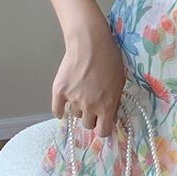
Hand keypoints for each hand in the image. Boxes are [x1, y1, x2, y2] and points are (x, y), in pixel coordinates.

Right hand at [51, 16, 126, 138]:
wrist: (90, 43)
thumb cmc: (109, 60)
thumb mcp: (119, 84)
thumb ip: (114, 103)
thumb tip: (111, 118)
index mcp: (106, 107)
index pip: (103, 132)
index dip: (103, 128)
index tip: (102, 124)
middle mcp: (89, 106)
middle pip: (87, 124)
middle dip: (91, 117)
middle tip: (92, 105)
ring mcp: (73, 99)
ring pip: (75, 114)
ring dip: (78, 108)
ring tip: (82, 93)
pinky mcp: (59, 91)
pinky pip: (57, 109)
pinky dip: (59, 110)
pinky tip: (62, 108)